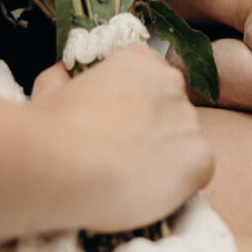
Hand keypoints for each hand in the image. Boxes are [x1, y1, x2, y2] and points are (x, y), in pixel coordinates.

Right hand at [30, 45, 212, 231]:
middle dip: (153, 132)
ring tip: (129, 179)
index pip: (152, 80)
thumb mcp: (50, 88)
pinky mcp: (201, 158)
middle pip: (172, 111)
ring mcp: (189, 121)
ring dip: (165, 159)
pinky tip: (147, 190)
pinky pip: (198, 171)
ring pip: (185, 143)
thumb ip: (64, 78)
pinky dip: (178, 184)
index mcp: (140, 61)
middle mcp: (172, 84)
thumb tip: (63, 73)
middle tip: (123, 157)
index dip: (136, 108)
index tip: (117, 127)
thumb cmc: (51, 128)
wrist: (59, 166)